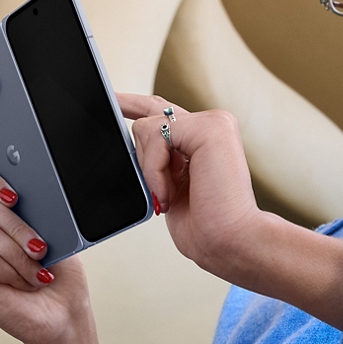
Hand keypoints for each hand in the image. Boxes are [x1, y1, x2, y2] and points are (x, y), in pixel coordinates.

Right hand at [0, 164, 109, 343]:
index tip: (14, 196)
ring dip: (21, 255)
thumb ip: (36, 208)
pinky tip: (23, 284)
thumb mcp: (56, 231)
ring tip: (38, 272)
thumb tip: (29, 188)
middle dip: (18, 226)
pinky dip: (11, 272)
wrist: (64, 313)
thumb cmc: (60, 274)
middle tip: (41, 247)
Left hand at [117, 93, 264, 277]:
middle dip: (127, 112)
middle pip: (151, 111)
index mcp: (202, 141)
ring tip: (168, 197)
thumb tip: (130, 148)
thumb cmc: (206, 227)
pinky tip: (169, 193)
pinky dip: (154, 168)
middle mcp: (211, 127)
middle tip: (115, 115)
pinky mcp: (210, 127)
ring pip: (147, 127)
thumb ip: (157, 163)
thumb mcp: (169, 188)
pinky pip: (156, 134)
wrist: (229, 242)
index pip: (164, 113)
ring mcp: (213, 123)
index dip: (135, 104)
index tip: (113, 101)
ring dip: (148, 170)